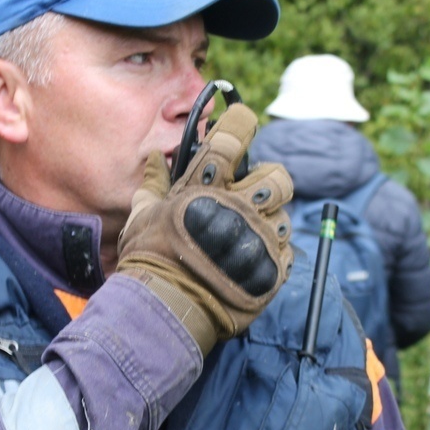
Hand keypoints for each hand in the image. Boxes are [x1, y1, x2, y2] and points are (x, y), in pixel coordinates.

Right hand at [117, 104, 293, 354]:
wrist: (167, 307)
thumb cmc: (150, 259)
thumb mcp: (143, 216)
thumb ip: (153, 185)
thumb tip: (156, 159)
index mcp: (207, 187)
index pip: (232, 137)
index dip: (241, 123)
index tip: (244, 123)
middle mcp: (239, 206)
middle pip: (277, 176)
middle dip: (270, 181)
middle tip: (253, 196)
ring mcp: (259, 236)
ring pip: (284, 215)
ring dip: (269, 223)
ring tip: (249, 237)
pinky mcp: (272, 267)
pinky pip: (286, 250)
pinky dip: (272, 254)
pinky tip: (251, 262)